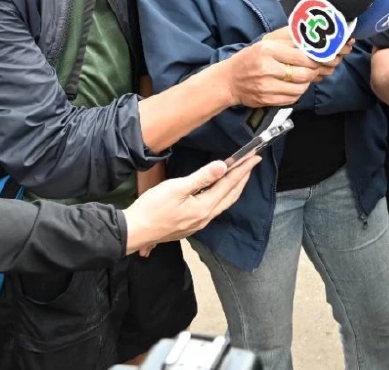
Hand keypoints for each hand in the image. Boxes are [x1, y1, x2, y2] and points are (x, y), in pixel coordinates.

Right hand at [121, 156, 258, 254]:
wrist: (133, 232)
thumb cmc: (152, 208)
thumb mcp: (176, 188)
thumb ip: (201, 178)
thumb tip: (223, 166)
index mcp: (204, 208)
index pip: (229, 184)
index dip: (242, 169)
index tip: (254, 157)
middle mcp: (205, 218)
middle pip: (230, 195)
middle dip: (243, 178)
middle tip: (252, 163)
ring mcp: (198, 224)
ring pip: (223, 203)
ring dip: (234, 188)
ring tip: (240, 175)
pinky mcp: (190, 226)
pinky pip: (214, 209)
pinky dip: (222, 196)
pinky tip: (218, 192)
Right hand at [226, 33, 335, 107]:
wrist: (228, 81)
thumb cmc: (248, 59)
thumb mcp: (265, 43)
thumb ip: (287, 39)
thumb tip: (308, 39)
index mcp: (267, 50)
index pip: (300, 56)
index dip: (314, 59)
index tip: (318, 58)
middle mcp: (267, 68)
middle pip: (303, 74)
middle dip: (313, 72)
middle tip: (313, 69)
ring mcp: (266, 86)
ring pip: (300, 88)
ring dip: (306, 83)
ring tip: (303, 78)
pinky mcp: (267, 100)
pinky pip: (292, 99)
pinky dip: (297, 93)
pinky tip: (294, 86)